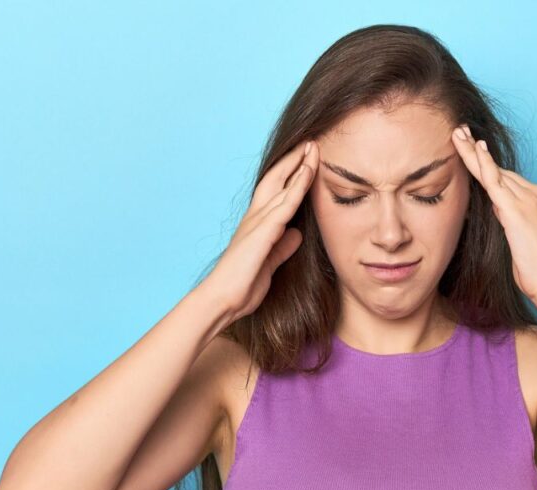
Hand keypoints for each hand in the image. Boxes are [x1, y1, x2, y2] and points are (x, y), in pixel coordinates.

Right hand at [205, 139, 318, 319]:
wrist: (223, 299)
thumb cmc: (243, 284)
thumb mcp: (270, 262)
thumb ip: (283, 247)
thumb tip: (296, 234)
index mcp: (258, 224)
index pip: (276, 190)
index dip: (291, 173)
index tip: (307, 158)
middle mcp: (256, 217)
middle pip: (277, 178)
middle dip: (294, 159)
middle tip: (311, 142)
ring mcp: (258, 222)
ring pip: (282, 185)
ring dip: (299, 165)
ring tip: (313, 146)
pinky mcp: (263, 232)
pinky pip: (285, 204)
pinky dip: (298, 187)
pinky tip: (309, 173)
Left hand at [451, 124, 536, 305]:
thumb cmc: (535, 266)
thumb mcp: (518, 236)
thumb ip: (508, 216)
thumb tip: (494, 205)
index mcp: (536, 198)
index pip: (506, 177)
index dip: (486, 163)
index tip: (473, 147)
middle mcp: (534, 193)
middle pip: (498, 168)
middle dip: (477, 150)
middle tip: (460, 130)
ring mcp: (527, 199)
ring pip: (494, 170)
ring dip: (473, 151)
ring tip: (457, 134)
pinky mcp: (517, 210)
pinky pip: (495, 182)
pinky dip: (482, 165)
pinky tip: (473, 150)